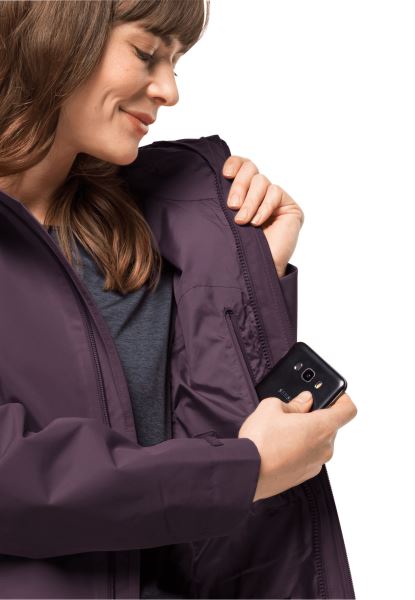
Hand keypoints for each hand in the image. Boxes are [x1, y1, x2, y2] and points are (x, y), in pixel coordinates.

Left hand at [223, 155, 304, 277]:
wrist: (256, 270)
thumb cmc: (239, 248)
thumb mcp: (225, 220)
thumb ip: (224, 200)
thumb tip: (213, 179)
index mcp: (242, 191)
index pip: (240, 165)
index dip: (234, 163)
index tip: (225, 175)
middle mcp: (259, 192)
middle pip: (250, 169)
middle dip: (239, 185)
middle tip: (232, 205)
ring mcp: (275, 198)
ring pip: (262, 181)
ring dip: (250, 202)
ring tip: (242, 221)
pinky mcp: (289, 206)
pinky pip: (275, 193)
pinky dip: (264, 207)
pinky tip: (257, 223)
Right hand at [238, 391, 357, 501]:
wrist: (246, 473)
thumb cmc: (260, 441)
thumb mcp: (272, 407)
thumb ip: (294, 403)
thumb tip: (304, 401)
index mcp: (322, 427)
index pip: (348, 410)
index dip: (341, 399)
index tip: (331, 395)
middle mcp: (325, 448)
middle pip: (330, 426)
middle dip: (314, 417)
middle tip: (293, 412)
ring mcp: (316, 464)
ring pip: (318, 442)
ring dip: (306, 434)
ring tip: (281, 432)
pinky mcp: (305, 476)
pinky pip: (308, 456)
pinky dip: (299, 450)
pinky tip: (278, 447)